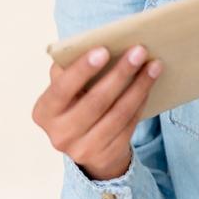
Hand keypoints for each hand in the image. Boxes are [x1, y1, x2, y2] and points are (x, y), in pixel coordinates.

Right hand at [32, 45, 162, 181]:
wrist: (86, 144)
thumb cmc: (75, 105)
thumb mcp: (65, 91)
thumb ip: (69, 71)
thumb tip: (93, 43)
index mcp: (44, 112)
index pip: (61, 89)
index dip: (82, 69)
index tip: (103, 49)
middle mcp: (60, 134)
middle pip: (96, 101)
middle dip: (120, 73)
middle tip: (139, 51)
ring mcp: (84, 149)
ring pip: (118, 113)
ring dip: (139, 86)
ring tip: (154, 65)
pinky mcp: (107, 155)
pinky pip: (129, 124)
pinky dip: (141, 101)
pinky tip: (150, 83)